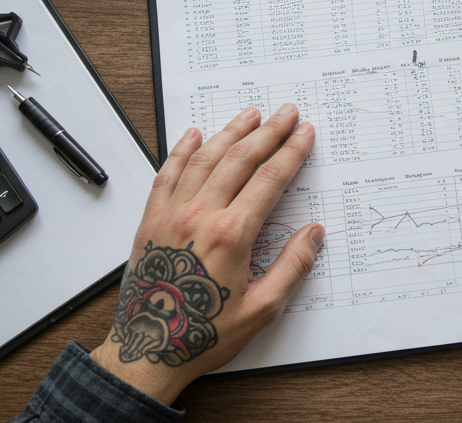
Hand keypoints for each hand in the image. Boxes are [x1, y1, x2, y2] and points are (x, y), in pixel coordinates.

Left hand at [88, 105, 323, 404]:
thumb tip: (314, 234)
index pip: (270, 179)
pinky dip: (180, 151)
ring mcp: (171, 215)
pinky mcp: (150, 222)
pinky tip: (193, 135)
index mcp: (232, 234)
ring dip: (230, 132)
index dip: (291, 152)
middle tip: (286, 112)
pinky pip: (166, 175)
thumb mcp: (262, 310)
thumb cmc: (202, 334)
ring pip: (204, 159)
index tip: (305, 133)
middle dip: (267, 131)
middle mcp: (200, 215)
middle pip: (239, 159)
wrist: (147, 350)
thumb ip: (292, 267)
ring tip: (249, 114)